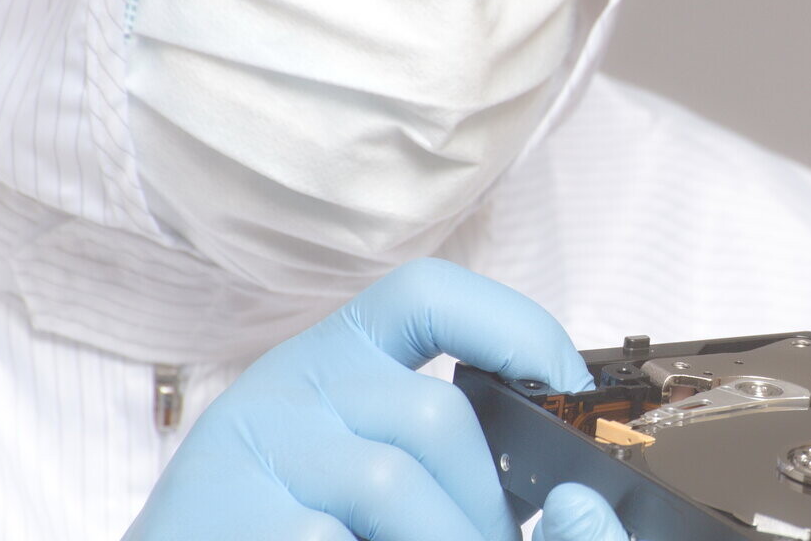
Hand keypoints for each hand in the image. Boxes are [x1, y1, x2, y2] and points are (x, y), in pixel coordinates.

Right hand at [124, 258, 628, 540]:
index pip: (428, 294)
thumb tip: (583, 507)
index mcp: (331, 360)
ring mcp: (251, 447)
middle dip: (488, 506)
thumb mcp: (363, 480)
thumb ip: (451, 474)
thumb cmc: (290, 526)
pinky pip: (332, 535)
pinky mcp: (228, 511)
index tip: (568, 392)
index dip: (515, 328)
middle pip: (435, 415)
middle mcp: (287, 383)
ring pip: (392, 482)